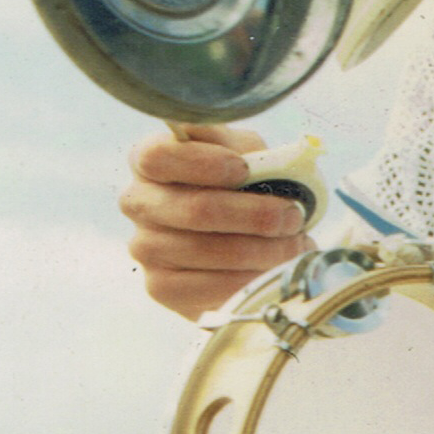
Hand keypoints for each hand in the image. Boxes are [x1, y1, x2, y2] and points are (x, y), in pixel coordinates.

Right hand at [120, 123, 308, 319]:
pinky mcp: (161, 287)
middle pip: (194, 209)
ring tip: (294, 245)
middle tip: (292, 216)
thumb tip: (250, 158)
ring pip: (207, 250)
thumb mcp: (247, 154)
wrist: (250, 238)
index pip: (157, 156)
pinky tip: (274, 270)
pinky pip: (210, 287)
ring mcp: (145, 247)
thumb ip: (241, 147)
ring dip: (263, 250)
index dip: (202, 163)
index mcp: (150, 161)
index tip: (243, 169)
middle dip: (255, 214)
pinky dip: (251, 279)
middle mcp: (139, 203)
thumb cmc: (246, 187)